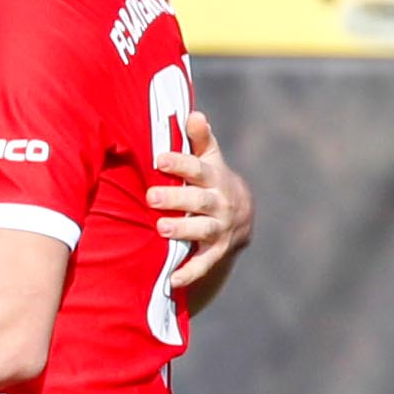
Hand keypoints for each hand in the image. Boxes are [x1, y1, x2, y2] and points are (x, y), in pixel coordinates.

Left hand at [151, 109, 251, 288]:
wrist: (241, 215)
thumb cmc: (212, 180)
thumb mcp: (210, 158)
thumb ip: (199, 139)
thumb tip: (191, 113)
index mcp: (215, 178)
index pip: (198, 168)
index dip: (180, 162)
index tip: (159, 158)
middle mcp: (219, 203)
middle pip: (199, 201)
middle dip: (176, 198)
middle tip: (152, 196)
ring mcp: (219, 228)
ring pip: (202, 230)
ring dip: (183, 230)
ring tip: (161, 229)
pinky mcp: (216, 251)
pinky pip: (203, 264)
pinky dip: (189, 273)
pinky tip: (172, 281)